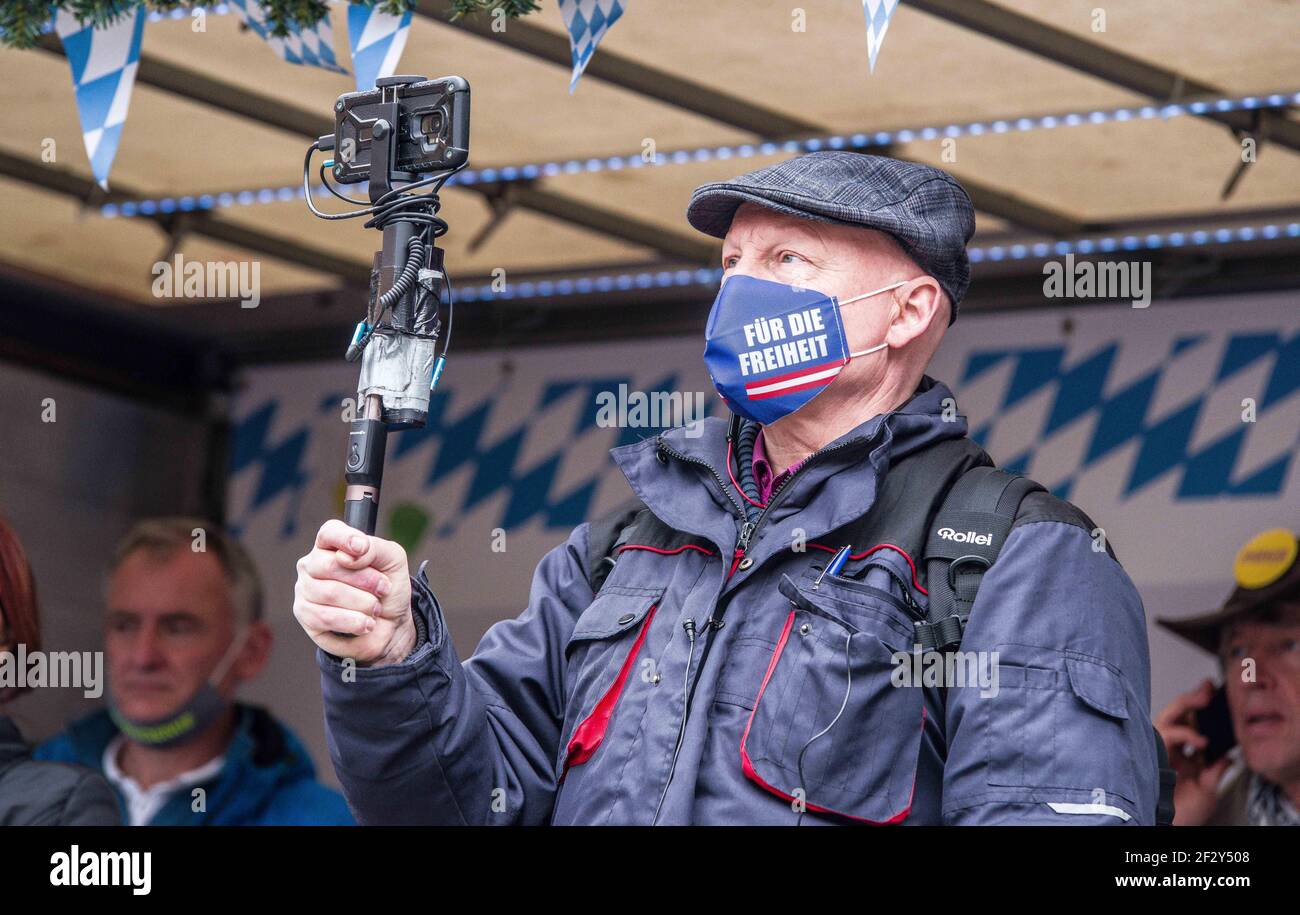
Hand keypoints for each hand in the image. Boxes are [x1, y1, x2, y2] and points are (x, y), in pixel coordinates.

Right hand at [293, 520, 415, 666]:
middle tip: (383, 589)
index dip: (344, 538)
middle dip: (365, 580)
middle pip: (329, 565)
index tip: (362, 548)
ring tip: (375, 609)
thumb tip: (346, 556)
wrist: (391, 625)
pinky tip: (366, 623)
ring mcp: (305, 589)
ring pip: (328, 593)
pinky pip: (324, 617)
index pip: (329, 533)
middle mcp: (313, 564)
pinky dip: (352, 621)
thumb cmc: (388, 588)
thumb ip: (374, 548)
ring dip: (362, 603)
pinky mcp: (305, 616)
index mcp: (332, 544)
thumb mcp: (393, 561)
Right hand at [1154, 678, 1230, 825]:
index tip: (1211, 693)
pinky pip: (1165, 734)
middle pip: (1175, 715)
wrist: (1168, 828)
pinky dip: (1183, 733)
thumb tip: (1228, 756)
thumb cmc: (1182, 816)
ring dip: (1185, 705)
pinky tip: (1200, 740)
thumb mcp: (1207, 791)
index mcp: (1179, 757)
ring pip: (1167, 717)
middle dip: (1191, 698)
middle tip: (1206, 688)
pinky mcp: (1153, 753)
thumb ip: (1215, 771)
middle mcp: (1167, 750)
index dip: (1199, 709)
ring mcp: (1159, 751)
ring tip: (1202, 698)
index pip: (1188, 725)